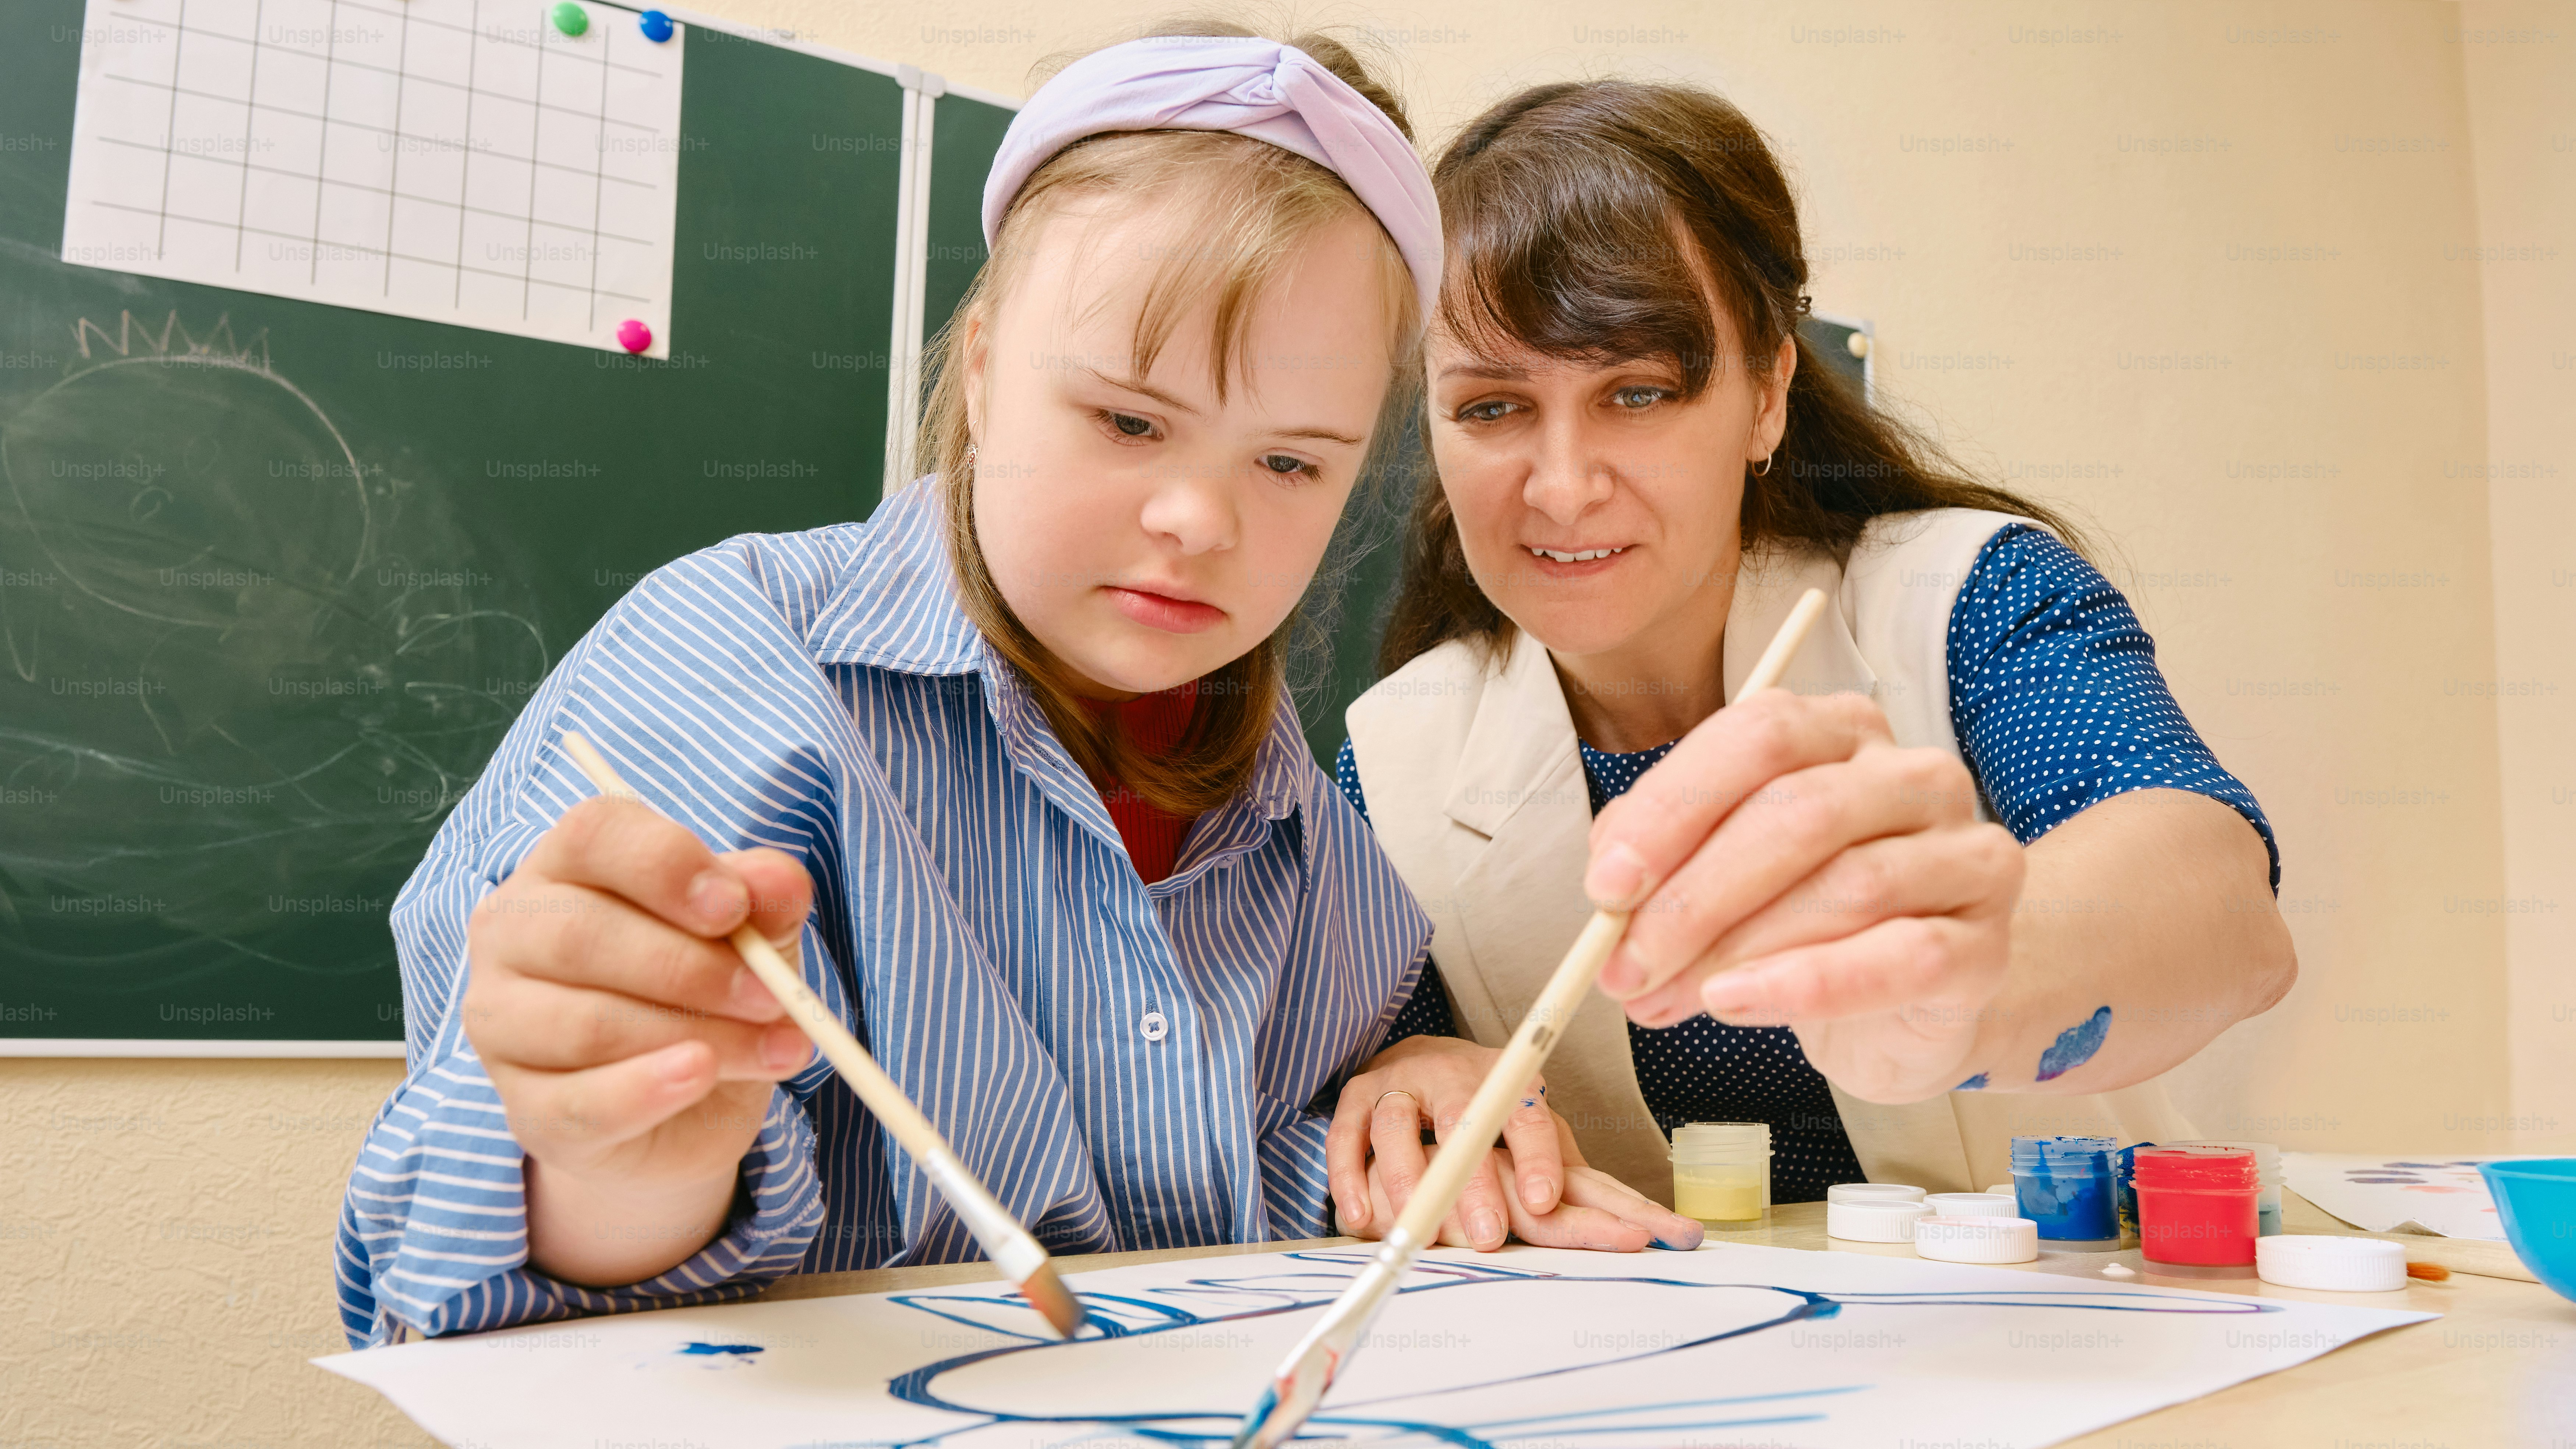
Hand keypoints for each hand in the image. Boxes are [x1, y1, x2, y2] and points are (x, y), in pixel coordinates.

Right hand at [461, 795, 815, 1285]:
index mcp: (565, 867)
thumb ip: (764, 900)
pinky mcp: (524, 1107)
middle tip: (773, 996)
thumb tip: (782, 882)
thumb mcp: (752, 933)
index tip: (734, 907)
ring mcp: (502, 1025)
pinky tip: (702, 1078)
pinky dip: (647, 1092)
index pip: (592, 835)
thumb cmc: (708, 989)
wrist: (690, 1104)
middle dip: (693, 968)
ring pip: (586, 1025)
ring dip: (696, 1035)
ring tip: (776, 1047)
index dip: (666, 865)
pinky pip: (578, 1104)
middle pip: (581, 934)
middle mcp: (512, 935)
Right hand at [1326, 1036, 1564, 1249]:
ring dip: (1407, 1182)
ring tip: (1421, 1234)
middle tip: (1489, 1235)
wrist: (1428, 1060)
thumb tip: (1635, 1220)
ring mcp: (1402, 1082)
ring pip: (1398, 1127)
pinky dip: (1349, 1174)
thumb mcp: (1535, 1129)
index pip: (1527, 1117)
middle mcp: (1453, 1075)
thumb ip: (1567, 1168)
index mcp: (1507, 1084)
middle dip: (1474, 1182)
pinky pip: (1347, 1134)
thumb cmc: (1490, 1109)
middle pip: (1462, 1123)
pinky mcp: (1359, 1096)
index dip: (1536, 1158)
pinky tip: (1360, 1217)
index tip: (1543, 1201)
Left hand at [1585, 689, 2025, 1102]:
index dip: (1673, 809)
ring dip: (1733, 950)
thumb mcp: (1725, 870)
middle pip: (1797, 812)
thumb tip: (1610, 890)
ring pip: (1845, 886)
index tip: (1606, 886)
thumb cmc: (1807, 919)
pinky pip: (1901, 957)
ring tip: (1660, 999)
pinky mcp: (1985, 945)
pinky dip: (1807, 985)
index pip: (1758, 737)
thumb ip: (1667, 859)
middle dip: (1691, 897)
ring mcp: (1965, 856)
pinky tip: (1736, 1003)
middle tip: (1621, 966)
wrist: (1910, 1001)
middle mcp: (1915, 776)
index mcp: (1844, 731)